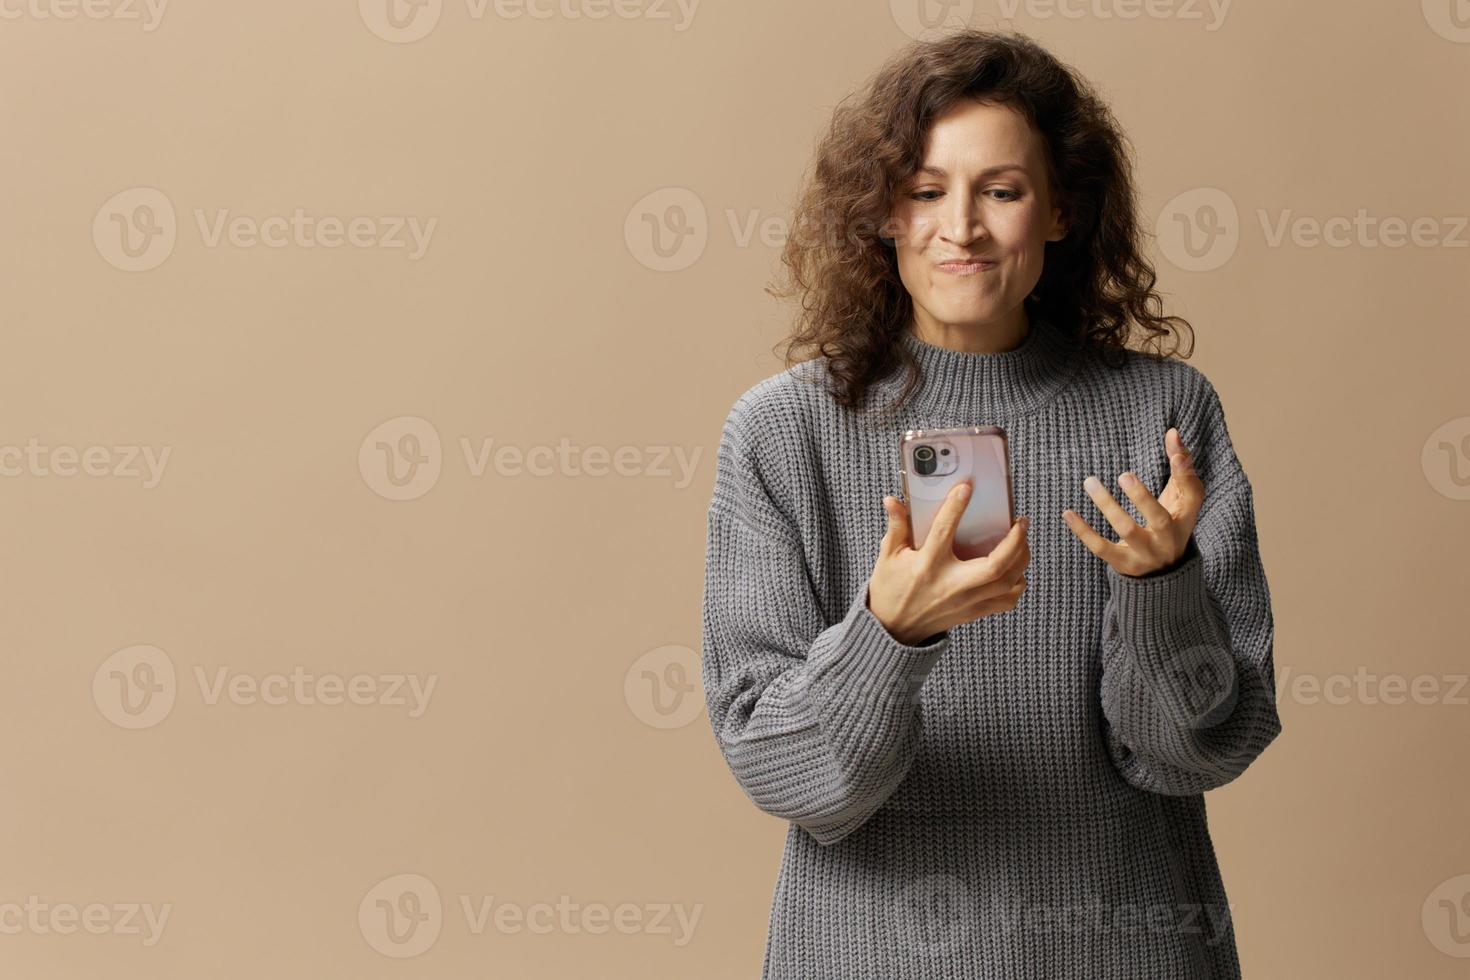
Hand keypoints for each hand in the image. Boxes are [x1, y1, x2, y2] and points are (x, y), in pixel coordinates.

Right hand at [867, 479, 1030, 645]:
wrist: (895, 630)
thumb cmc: (891, 589)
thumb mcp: (889, 556)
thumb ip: (896, 526)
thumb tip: (893, 500)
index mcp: (927, 566)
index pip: (943, 531)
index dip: (955, 507)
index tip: (966, 488)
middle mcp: (951, 585)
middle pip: (995, 565)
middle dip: (1015, 541)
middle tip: (1021, 522)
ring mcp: (966, 601)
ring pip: (1008, 582)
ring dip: (1021, 559)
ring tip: (1022, 540)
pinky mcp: (974, 612)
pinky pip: (1007, 601)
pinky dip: (1018, 583)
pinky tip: (1016, 569)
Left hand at [1061, 427, 1202, 577]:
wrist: (1166, 572)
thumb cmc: (1172, 522)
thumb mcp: (1181, 498)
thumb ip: (1179, 466)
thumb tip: (1172, 432)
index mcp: (1185, 518)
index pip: (1191, 494)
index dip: (1185, 474)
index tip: (1177, 456)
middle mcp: (1168, 539)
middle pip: (1158, 519)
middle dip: (1142, 497)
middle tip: (1124, 474)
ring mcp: (1145, 554)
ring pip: (1126, 530)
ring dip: (1107, 505)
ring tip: (1090, 481)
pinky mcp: (1124, 563)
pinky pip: (1100, 547)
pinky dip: (1083, 530)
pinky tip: (1067, 512)